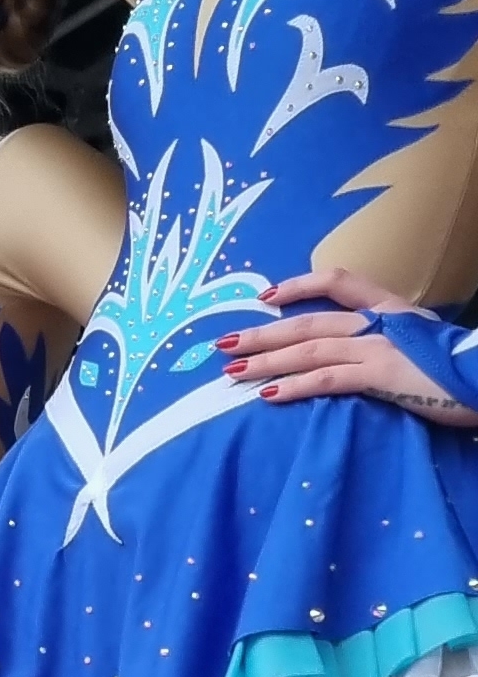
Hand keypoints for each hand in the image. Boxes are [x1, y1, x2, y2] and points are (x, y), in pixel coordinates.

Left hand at [221, 268, 477, 425]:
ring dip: (266, 361)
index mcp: (389, 306)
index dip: (299, 286)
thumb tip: (358, 352)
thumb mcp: (421, 342)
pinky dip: (295, 386)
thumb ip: (389, 339)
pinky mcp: (382, 375)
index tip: (266, 297)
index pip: (338, 281)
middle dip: (262, 334)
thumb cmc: (458, 365)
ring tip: (232, 373)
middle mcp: (378, 320)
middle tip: (223, 345)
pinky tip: (268, 396)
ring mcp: (378, 346)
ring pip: (309, 349)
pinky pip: (328, 379)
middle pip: (308, 321)